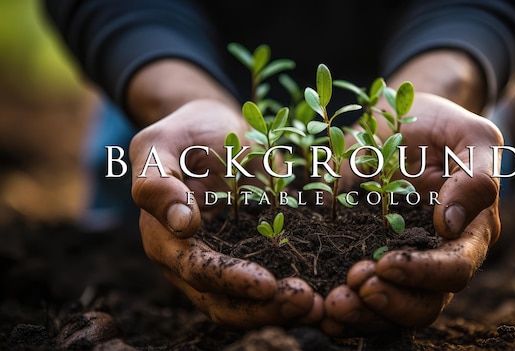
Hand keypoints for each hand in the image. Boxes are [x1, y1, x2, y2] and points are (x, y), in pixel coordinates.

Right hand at [129, 99, 322, 327]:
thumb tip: (182, 224)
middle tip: (307, 303)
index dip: (231, 281)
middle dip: (264, 309)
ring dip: (281, 310)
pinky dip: (292, 292)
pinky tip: (323, 294)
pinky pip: (272, 281)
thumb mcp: (159, 144)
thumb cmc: (185, 131)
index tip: (268, 284)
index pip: (197, 271)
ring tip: (318, 306)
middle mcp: (192, 260)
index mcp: (164, 239)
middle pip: (224, 302)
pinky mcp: (254, 253)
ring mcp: (224, 260)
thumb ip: (156, 181)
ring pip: (248, 303)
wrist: (216, 126)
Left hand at [323, 92, 501, 335]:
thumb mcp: (469, 135)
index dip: (423, 274)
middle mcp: (436, 257)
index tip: (385, 263)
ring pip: (390, 310)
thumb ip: (476, 175)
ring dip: (361, 314)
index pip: (454, 269)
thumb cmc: (439, 125)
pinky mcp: (366, 257)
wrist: (398, 118)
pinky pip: (359, 296)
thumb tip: (452, 224)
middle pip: (423, 304)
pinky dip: (343, 308)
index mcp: (469, 234)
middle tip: (351, 288)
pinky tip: (320, 309)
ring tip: (331, 304)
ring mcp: (401, 262)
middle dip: (388, 304)